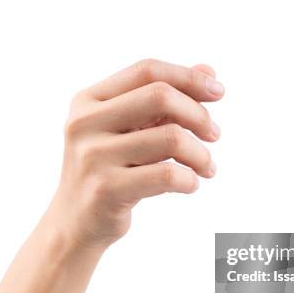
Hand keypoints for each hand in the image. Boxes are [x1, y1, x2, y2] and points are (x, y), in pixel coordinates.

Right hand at [50, 59, 223, 248]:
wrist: (75, 223)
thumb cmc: (110, 171)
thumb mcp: (130, 131)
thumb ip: (164, 100)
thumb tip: (208, 69)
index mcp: (88, 101)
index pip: (147, 71)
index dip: (188, 77)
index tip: (218, 92)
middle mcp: (85, 123)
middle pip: (159, 95)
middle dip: (198, 114)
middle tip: (215, 135)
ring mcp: (93, 156)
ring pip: (170, 138)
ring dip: (200, 154)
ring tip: (207, 167)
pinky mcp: (106, 189)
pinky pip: (166, 175)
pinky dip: (190, 179)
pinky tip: (191, 184)